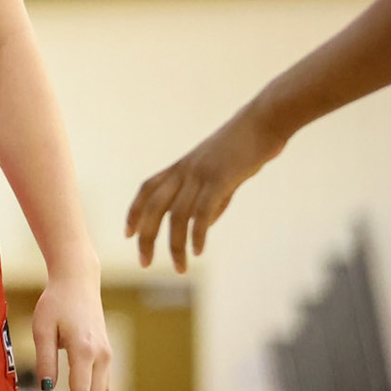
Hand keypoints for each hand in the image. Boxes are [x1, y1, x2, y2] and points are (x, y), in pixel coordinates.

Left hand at [31, 272, 109, 390]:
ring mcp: (107, 353)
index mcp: (84, 349)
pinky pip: (104, 380)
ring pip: (103, 390)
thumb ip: (45, 360)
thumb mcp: (42, 329)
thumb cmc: (56, 302)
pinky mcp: (107, 351)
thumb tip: (46, 388)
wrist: (77, 282)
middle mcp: (101, 354)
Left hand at [125, 107, 284, 270]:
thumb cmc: (245, 149)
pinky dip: (197, 233)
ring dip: (175, 245)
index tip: (128, 234)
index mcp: (181, 167)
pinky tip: (198, 251)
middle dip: (146, 236)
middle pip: (154, 206)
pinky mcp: (219, 178)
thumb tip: (202, 226)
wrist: (263, 122)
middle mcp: (184, 170)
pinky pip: (201, 211)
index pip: (147, 190)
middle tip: (143, 263)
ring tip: (179, 268)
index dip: (135, 211)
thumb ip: (210, 199)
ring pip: (177, 215)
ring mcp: (200, 174)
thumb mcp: (222, 175)